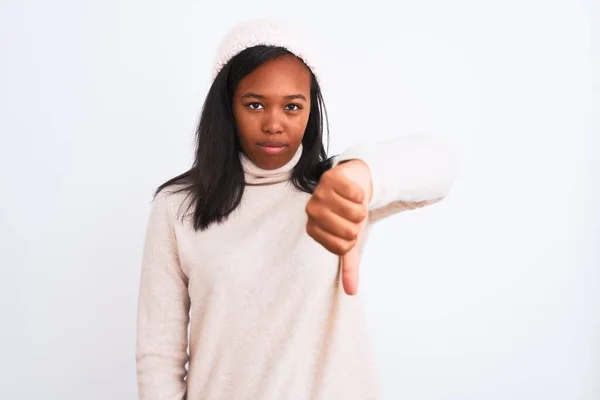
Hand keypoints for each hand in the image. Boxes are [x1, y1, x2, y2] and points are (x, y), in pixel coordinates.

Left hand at [305, 160, 371, 294]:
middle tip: (351, 214)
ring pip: (355, 212)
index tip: (348, 229)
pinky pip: (357, 194)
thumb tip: (351, 293)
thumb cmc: (349, 214)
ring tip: (353, 202)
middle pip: (349, 231)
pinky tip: (353, 190)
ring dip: (361, 207)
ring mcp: (319, 193)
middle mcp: (312, 211)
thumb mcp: (350, 241)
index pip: (342, 247)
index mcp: (313, 229)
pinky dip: (361, 193)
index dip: (353, 239)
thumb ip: (348, 267)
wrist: (354, 183)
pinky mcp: (331, 177)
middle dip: (358, 223)